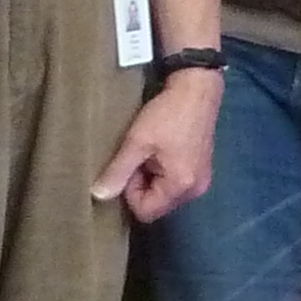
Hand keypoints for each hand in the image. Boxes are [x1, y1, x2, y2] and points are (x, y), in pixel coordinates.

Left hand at [90, 70, 217, 220]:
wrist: (198, 88)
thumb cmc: (168, 114)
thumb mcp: (137, 142)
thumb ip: (117, 172)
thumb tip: (98, 196)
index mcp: (181, 186)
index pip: (145, 211)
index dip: (131, 191)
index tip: (131, 164)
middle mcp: (195, 190)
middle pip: (157, 205)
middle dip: (142, 186)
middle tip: (139, 156)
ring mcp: (201, 180)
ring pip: (165, 194)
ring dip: (152, 178)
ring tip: (150, 151)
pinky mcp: (202, 169)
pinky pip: (175, 183)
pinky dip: (164, 172)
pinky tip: (162, 149)